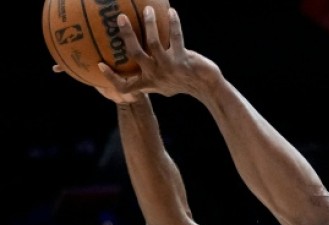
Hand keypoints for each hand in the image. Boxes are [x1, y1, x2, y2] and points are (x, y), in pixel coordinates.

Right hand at [96, 6, 219, 98]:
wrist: (206, 87)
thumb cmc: (182, 83)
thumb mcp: (164, 85)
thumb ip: (150, 76)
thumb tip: (136, 60)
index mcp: (148, 83)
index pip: (126, 86)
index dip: (111, 78)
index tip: (99, 64)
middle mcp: (156, 76)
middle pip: (135, 54)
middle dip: (127, 35)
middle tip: (120, 17)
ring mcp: (169, 67)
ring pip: (154, 43)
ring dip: (150, 25)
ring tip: (148, 10)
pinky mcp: (183, 59)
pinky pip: (176, 37)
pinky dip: (174, 23)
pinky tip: (171, 12)